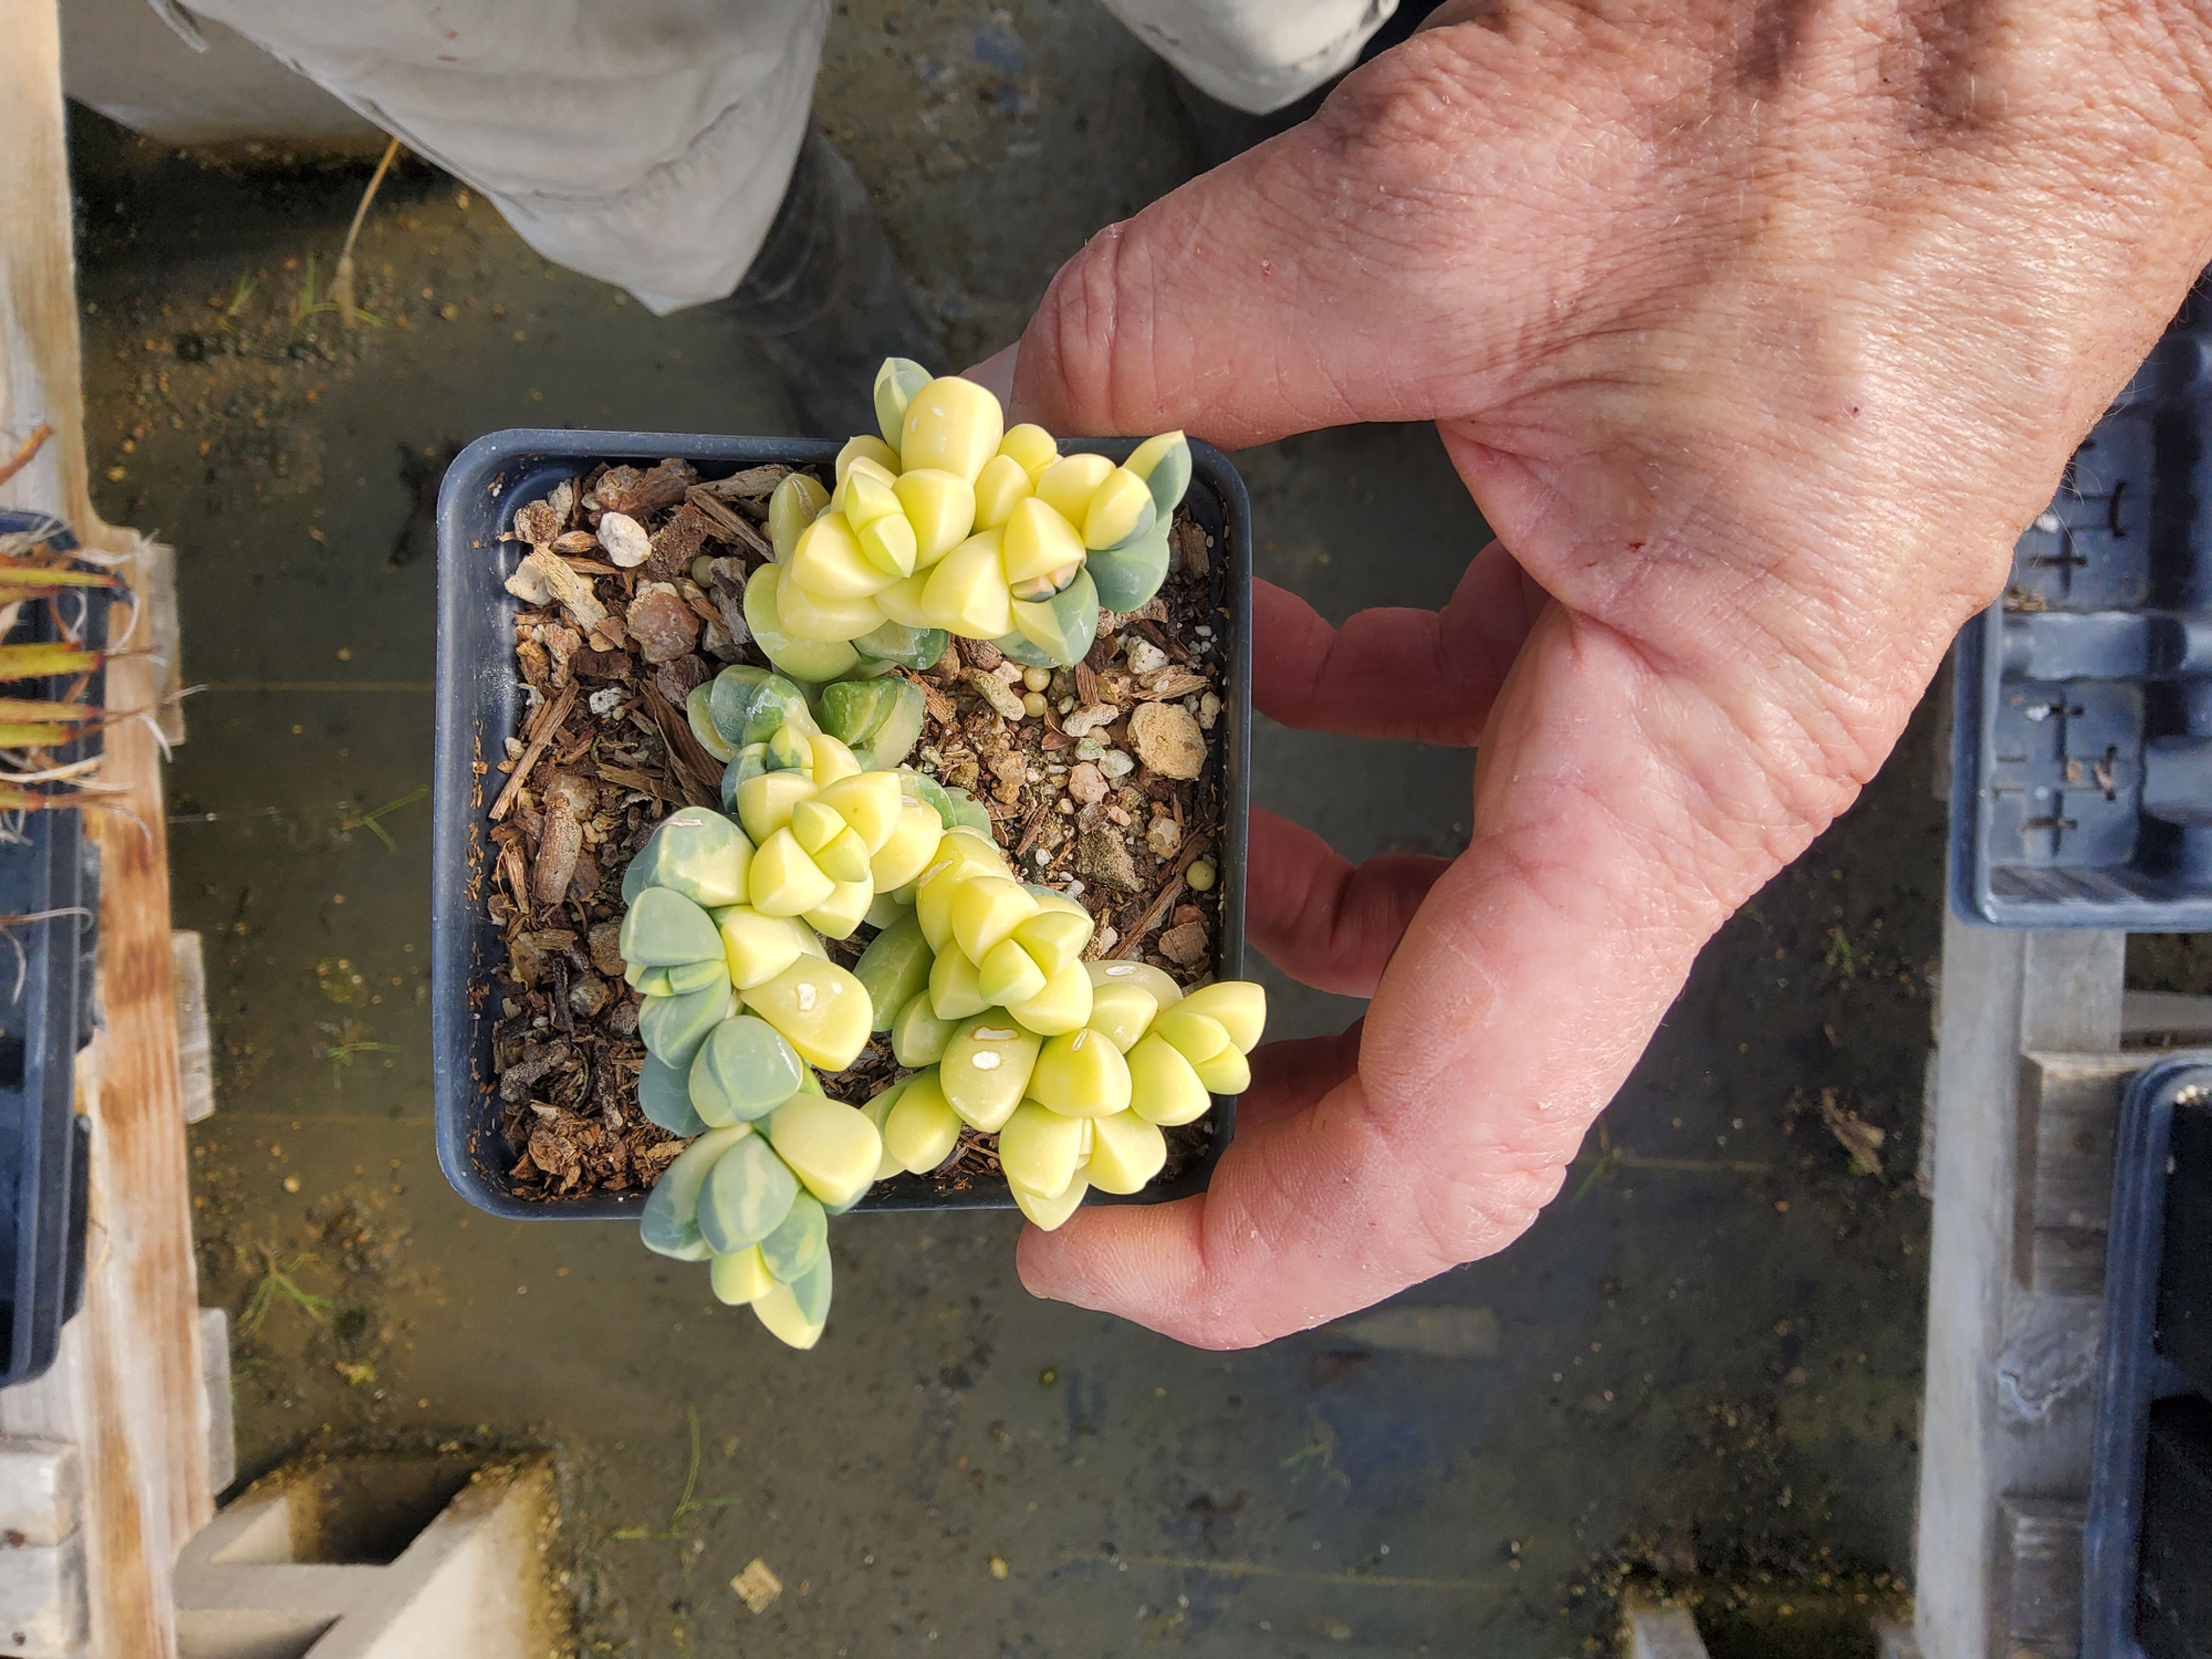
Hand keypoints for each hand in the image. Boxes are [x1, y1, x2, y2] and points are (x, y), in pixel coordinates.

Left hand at [1000, 0, 2211, 1345]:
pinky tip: (1239, 652)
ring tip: (1106, 863)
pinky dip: (1332, 732)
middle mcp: (1684, 781)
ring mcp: (1666, 704)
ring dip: (1271, 913)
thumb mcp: (1453, 212)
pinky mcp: (1644, 613)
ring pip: (1450, 909)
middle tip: (1046, 1087)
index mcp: (1679, 774)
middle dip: (1239, 1102)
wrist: (2033, 26)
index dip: (1259, 1242)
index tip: (1077, 1249)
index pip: (1461, 1131)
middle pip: (1444, 1058)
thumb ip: (1176, 329)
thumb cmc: (1863, 115)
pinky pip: (1467, 743)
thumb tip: (986, 415)